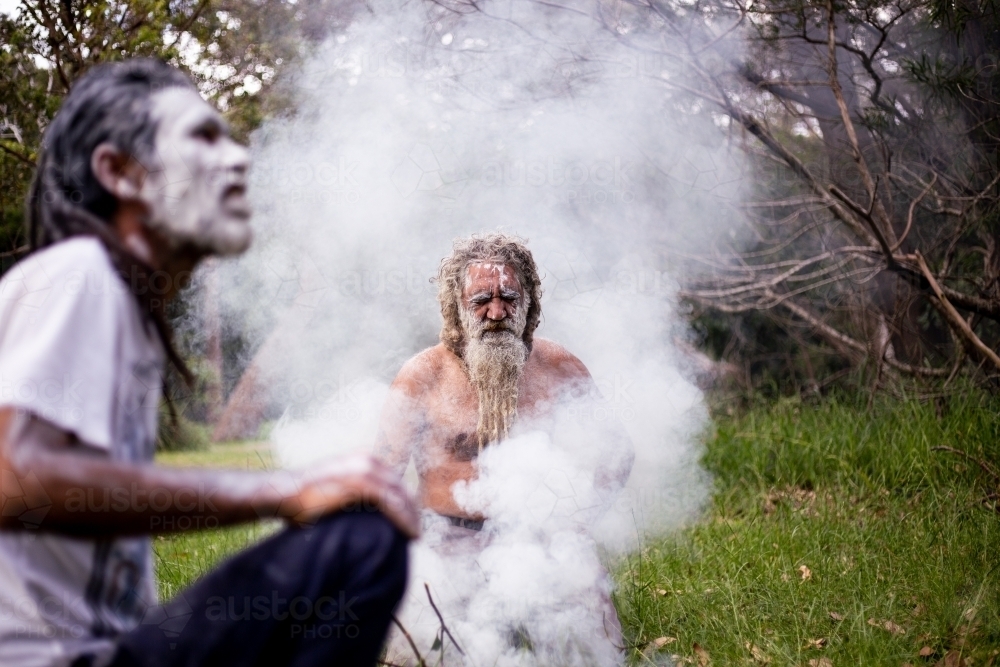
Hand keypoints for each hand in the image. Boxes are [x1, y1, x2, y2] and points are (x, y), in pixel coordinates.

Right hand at [289, 453, 419, 537]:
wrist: (284, 493)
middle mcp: (367, 461)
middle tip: (416, 531)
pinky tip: (410, 534)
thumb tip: (363, 514)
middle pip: (401, 487)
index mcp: (362, 460)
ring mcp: (365, 470)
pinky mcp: (362, 484)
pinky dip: (404, 519)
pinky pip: (392, 503)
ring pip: (400, 496)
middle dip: (412, 510)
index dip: (405, 501)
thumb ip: (352, 495)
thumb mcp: (333, 489)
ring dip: (411, 517)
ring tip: (415, 536)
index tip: (410, 520)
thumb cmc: (303, 498)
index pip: (394, 481)